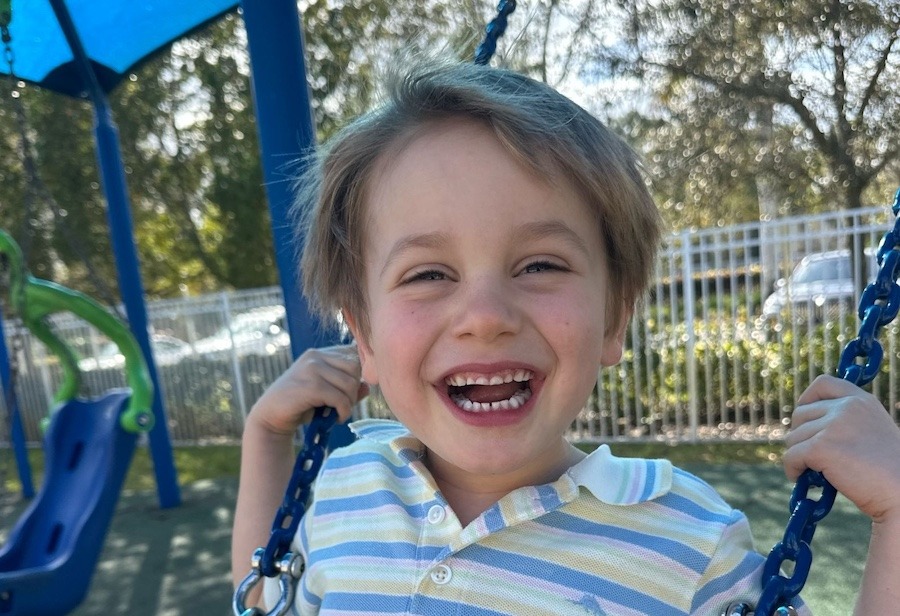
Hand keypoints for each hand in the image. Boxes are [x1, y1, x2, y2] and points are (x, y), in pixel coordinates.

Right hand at [247, 343, 368, 435]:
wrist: (270, 417)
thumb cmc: (300, 405)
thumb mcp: (326, 394)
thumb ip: (347, 389)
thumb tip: (367, 386)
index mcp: (319, 353)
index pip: (353, 354)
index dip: (359, 374)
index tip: (351, 392)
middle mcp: (315, 356)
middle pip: (355, 367)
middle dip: (354, 390)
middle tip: (344, 406)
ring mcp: (311, 369)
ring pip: (350, 383)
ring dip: (349, 403)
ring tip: (339, 413)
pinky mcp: (310, 386)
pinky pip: (340, 398)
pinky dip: (343, 412)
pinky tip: (336, 419)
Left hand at [784, 375, 899, 523]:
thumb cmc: (889, 472)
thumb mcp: (872, 431)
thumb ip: (847, 421)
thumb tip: (806, 426)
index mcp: (862, 401)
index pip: (823, 384)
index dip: (807, 399)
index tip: (804, 418)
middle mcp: (847, 408)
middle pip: (800, 414)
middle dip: (801, 435)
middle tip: (811, 455)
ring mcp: (833, 426)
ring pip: (794, 438)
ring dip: (799, 455)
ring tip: (815, 471)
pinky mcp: (821, 447)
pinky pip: (791, 456)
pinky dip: (792, 469)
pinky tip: (802, 479)